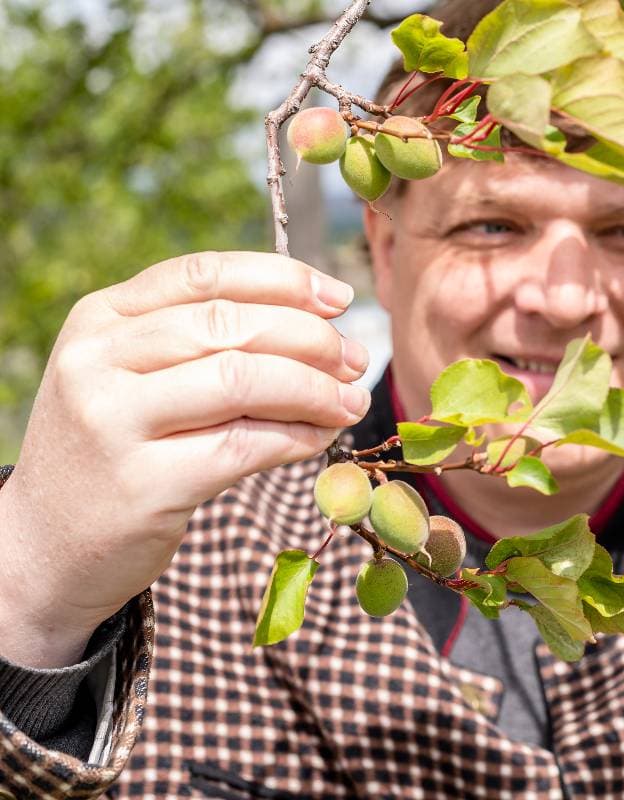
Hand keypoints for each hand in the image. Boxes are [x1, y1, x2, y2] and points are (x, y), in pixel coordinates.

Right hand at [0, 252, 371, 667]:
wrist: (43, 547)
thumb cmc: (114, 452)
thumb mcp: (133, 378)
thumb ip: (203, 343)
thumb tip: (321, 324)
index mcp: (100, 319)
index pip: (204, 276)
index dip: (283, 280)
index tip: (338, 298)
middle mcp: (97, 361)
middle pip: (230, 325)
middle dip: (311, 338)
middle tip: (354, 360)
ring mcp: (114, 422)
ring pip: (242, 381)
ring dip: (314, 390)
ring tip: (350, 401)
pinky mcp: (143, 484)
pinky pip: (243, 446)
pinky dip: (296, 438)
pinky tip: (320, 439)